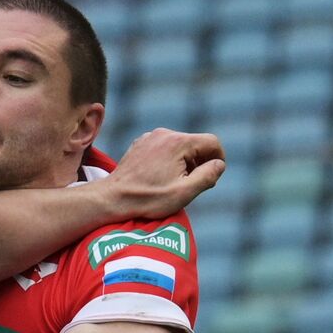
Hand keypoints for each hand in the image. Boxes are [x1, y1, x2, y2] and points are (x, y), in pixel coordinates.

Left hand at [106, 129, 225, 218]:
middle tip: (191, 185)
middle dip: (199, 163)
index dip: (218, 160)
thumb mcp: (184, 192)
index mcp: (177, 142)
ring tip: (173, 183)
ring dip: (184, 163)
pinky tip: (159, 178)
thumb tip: (219, 164)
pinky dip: (169, 161)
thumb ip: (208, 175)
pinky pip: (165, 148)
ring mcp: (150, 137)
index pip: (212, 142)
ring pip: (181, 146)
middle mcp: (164, 133)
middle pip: (196, 144)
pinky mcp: (141, 144)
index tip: (211, 177)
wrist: (112, 198)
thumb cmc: (148, 198)